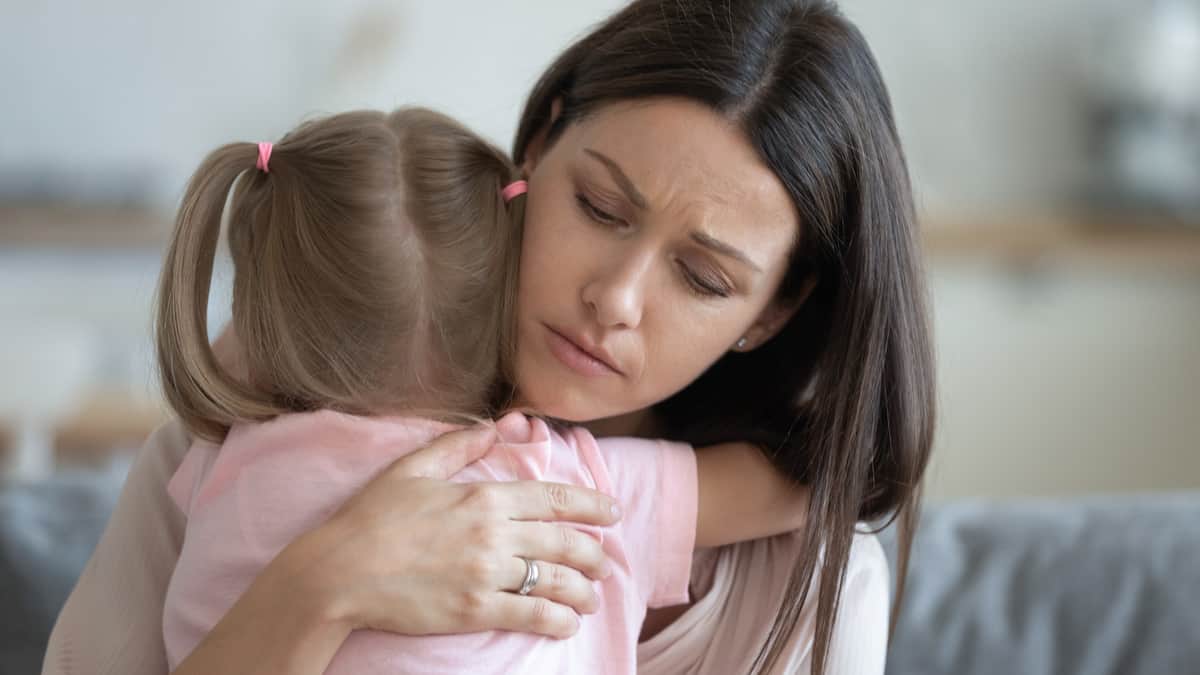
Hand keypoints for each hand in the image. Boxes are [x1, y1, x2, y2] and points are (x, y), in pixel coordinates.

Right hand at [285, 425, 621, 639]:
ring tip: (591, 598)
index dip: (592, 505)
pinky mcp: (474, 610)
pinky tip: (567, 623)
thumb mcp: (412, 467)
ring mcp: (486, 574)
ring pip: (555, 581)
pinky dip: (557, 620)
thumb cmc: (370, 517)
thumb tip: (495, 426)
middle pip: (566, 542)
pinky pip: (531, 615)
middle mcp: (494, 533)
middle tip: (606, 561)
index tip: (612, 512)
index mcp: (484, 495)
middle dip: (595, 553)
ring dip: (583, 591)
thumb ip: (459, 444)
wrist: (337, 572)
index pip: (555, 498)